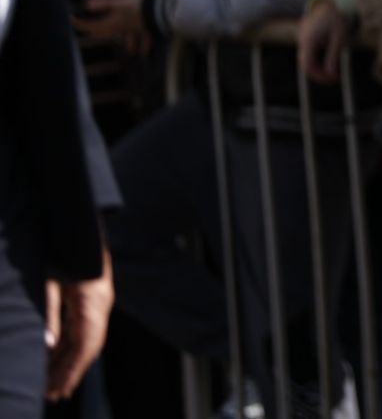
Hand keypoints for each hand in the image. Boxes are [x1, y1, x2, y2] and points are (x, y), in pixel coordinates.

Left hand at [45, 249, 111, 400]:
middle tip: (53, 394)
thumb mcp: (50, 281)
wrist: (77, 221)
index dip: (74, 369)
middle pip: (88, 345)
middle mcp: (100, 302)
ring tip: (50, 382)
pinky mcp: (88, 297)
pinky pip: (81, 327)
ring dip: (68, 360)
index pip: (88, 343)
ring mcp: (97, 300)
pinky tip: (55, 357)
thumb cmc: (63, 247)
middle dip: (70, 371)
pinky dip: (68, 345)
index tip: (60, 389)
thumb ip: (49, 313)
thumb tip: (47, 346)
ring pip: (84, 338)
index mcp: (95, 299)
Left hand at [74, 0, 143, 38]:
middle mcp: (117, 30)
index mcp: (110, 25)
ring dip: (103, 32)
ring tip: (96, 30)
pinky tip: (130, 43)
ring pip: (111, 33)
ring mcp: (126, 29)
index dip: (79, 21)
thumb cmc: (138, 7)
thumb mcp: (119, 2)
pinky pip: (125, 35)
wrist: (160, 13)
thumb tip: (87, 4)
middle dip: (88, 28)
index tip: (71, 16)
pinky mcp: (135, 27)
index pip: (89, 26)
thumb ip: (103, 3)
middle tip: (80, 22)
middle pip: (98, 31)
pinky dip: (124, 38)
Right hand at [297, 0, 347, 84]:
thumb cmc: (339, 17)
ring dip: (317, 67)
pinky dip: (316, 59)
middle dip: (319, 74)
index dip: (320, 76)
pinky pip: (307, 51)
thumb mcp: (339, 38)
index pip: (309, 66)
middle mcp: (301, 39)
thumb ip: (333, 56)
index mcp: (308, 40)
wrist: (334, 0)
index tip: (333, 80)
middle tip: (334, 79)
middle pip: (305, 64)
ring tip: (333, 73)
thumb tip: (331, 74)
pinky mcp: (305, 34)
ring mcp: (301, 36)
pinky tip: (328, 62)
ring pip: (305, 58)